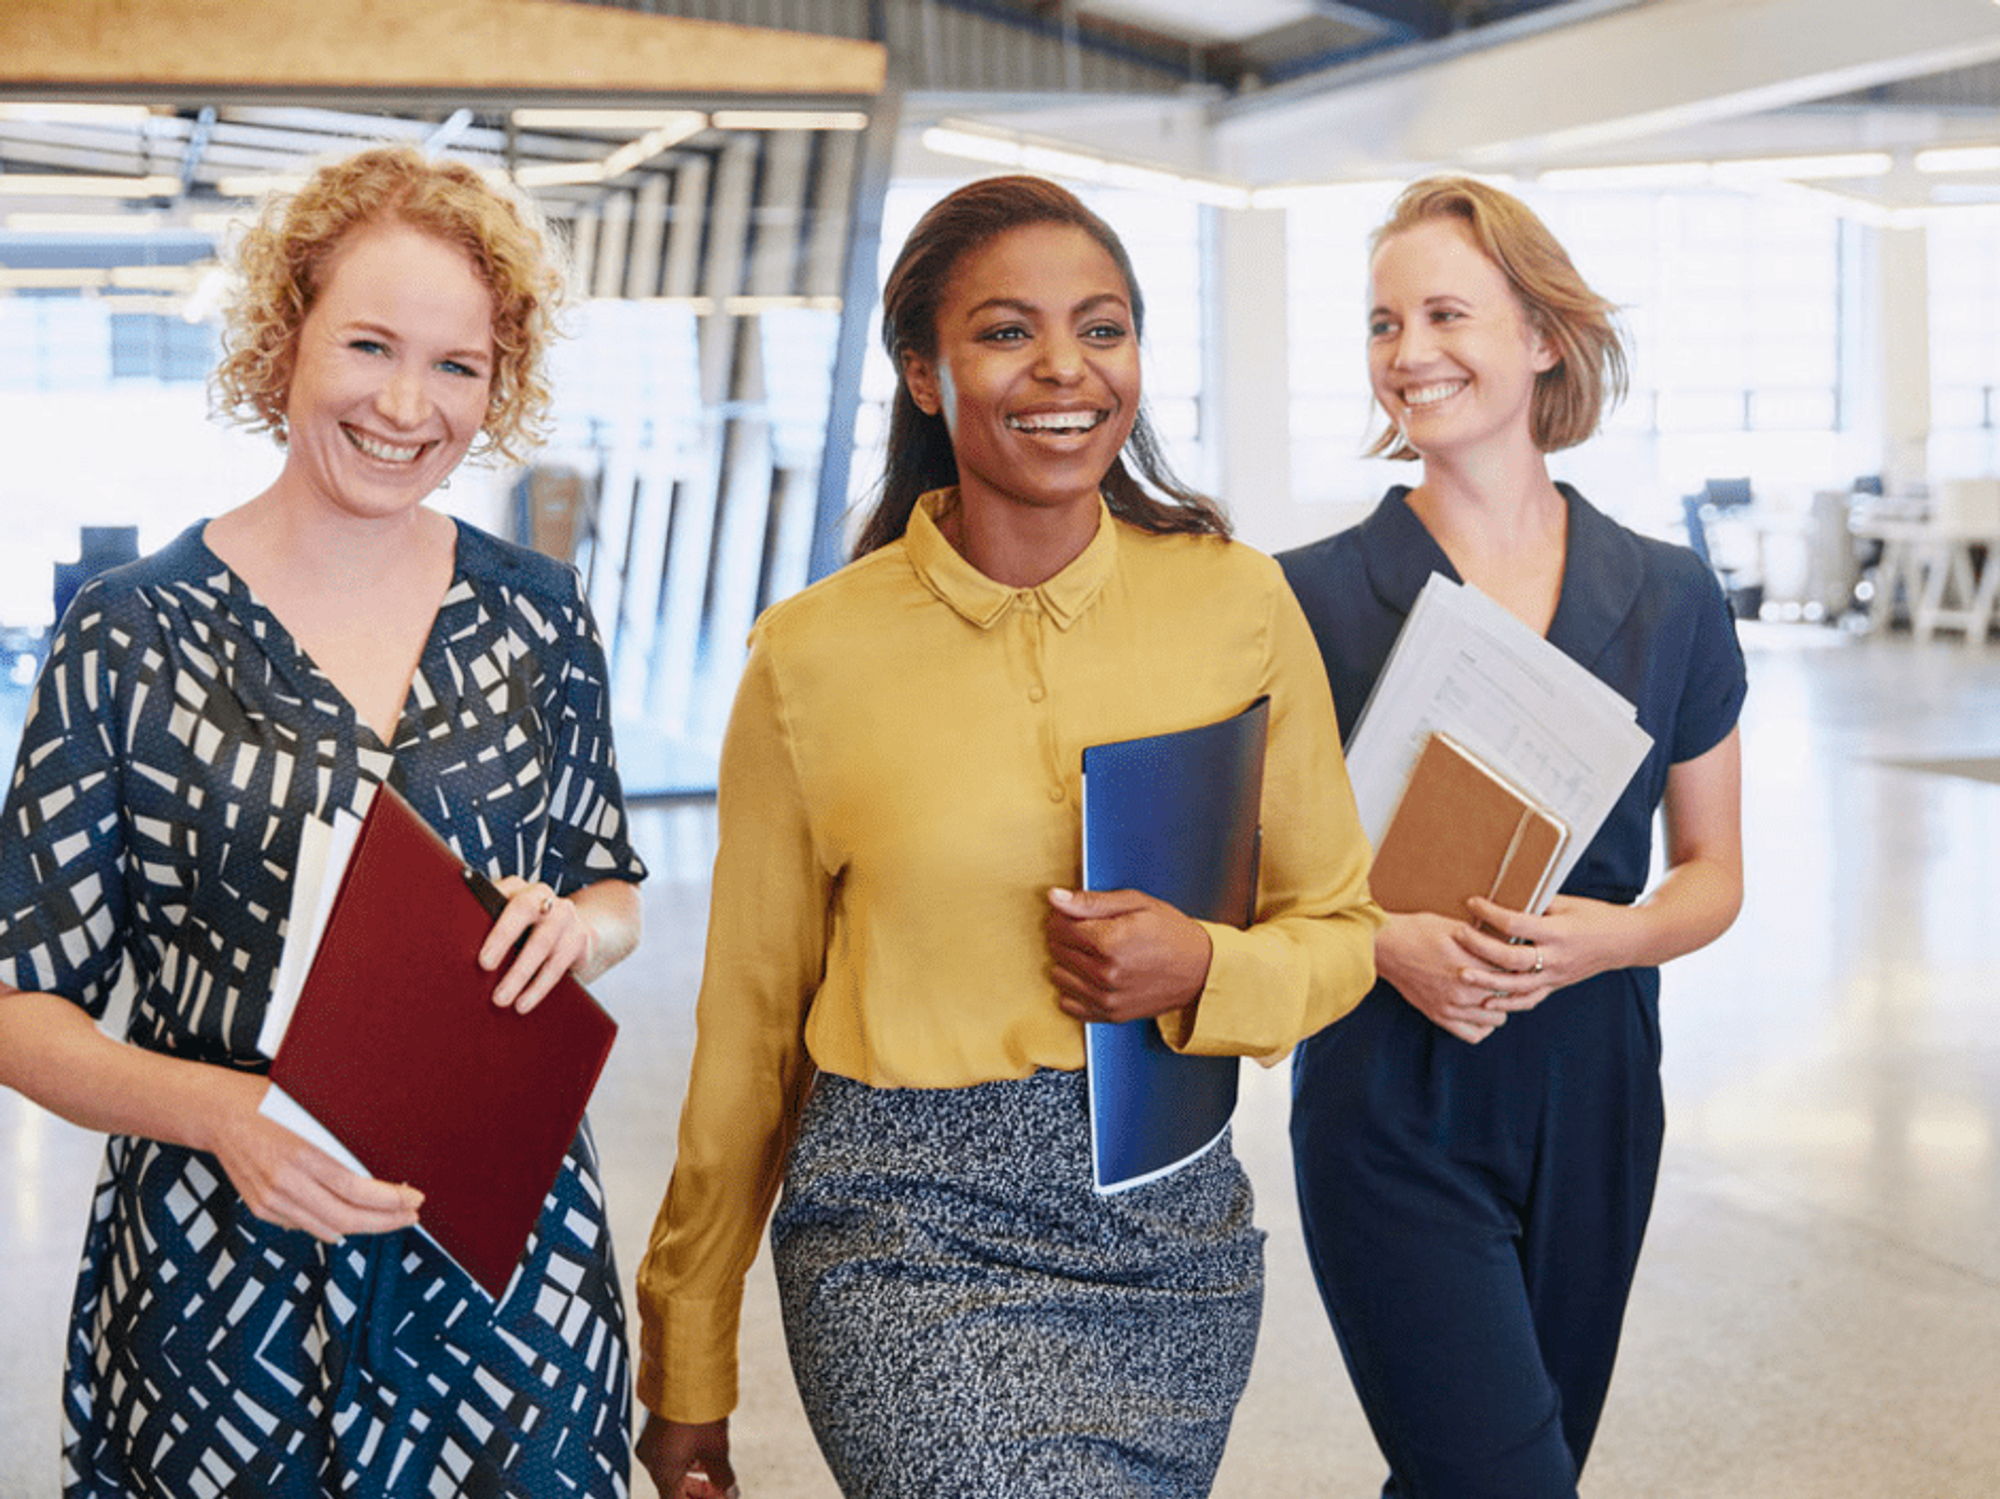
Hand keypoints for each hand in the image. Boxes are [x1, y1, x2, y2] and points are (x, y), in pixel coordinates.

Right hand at [209, 1070, 422, 1241]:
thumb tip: (381, 1159)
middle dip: (386, 1221)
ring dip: (363, 1228)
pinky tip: (350, 1217)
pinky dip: (332, 1225)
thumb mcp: (313, 1110)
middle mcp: (285, 1182)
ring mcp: (271, 1200)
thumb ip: (343, 1138)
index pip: (357, 1190)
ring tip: (388, 1218)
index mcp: (303, 1153)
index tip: (413, 1199)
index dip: (390, 1201)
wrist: (218, 1114)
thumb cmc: (267, 1102)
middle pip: (346, 1218)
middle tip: (409, 1215)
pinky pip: (305, 1225)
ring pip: (327, 1228)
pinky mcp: (261, 1208)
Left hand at [480, 877, 594, 1012]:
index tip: (475, 944)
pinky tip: (523, 1002)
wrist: (575, 936)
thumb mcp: (508, 925)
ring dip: (519, 973)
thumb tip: (453, 954)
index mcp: (519, 889)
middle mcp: (543, 897)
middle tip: (485, 965)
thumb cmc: (527, 933)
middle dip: (503, 937)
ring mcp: (565, 916)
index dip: (487, 916)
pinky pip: (557, 965)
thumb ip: (486, 929)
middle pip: (524, 910)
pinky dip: (538, 987)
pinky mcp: (580, 939)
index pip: (501, 895)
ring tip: (501, 998)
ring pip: (541, 943)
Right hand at [636, 1414, 737, 1497]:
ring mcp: (649, 1443)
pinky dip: (684, 1462)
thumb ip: (723, 1477)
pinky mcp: (653, 1429)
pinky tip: (701, 1457)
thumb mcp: (716, 1449)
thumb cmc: (698, 1413)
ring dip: (692, 1478)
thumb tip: (730, 1493)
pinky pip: (666, 1455)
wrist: (683, 1374)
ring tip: (714, 1476)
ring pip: (669, 1472)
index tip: (718, 1498)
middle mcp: (650, 1461)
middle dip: (696, 1494)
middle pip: (672, 1490)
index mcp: (662, 1472)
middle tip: (719, 1492)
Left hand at [1044, 888, 1212, 1023]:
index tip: (1076, 914)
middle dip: (1066, 936)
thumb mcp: (1136, 903)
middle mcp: (1104, 973)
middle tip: (1089, 930)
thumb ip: (1091, 902)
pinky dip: (1074, 988)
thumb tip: (1055, 897)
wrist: (1201, 970)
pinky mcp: (1109, 1014)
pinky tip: (1091, 975)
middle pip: (1056, 950)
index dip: (1063, 915)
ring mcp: (1106, 997)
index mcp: (1109, 941)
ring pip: (1058, 975)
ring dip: (1068, 962)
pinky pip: (1068, 1003)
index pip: (1057, 926)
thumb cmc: (1172, 933)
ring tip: (1092, 953)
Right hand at [1373, 910, 1522, 1044]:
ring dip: (1499, 1006)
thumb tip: (1509, 942)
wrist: (1386, 946)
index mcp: (1472, 964)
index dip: (1521, 967)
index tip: (1521, 962)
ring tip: (1496, 993)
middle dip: (1513, 987)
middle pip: (1509, 998)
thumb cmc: (1417, 931)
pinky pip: (1473, 1034)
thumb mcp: (1455, 925)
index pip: (1513, 973)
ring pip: (1496, 1019)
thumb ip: (1484, 938)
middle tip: (1512, 978)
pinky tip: (1481, 1011)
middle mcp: (1464, 990)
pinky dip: (1482, 1026)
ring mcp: (1452, 1006)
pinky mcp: (1439, 1016)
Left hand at [1463, 893, 1626, 1003]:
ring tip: (1462, 975)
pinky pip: (1529, 1000)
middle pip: (1511, 957)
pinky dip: (1507, 1003)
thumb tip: (1505, 893)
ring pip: (1516, 985)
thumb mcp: (1568, 903)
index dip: (1491, 912)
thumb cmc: (1596, 916)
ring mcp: (1555, 976)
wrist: (1626, 942)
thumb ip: (1537, 902)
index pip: (1516, 923)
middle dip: (1480, 947)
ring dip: (1487, 982)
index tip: (1472, 902)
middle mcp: (1556, 957)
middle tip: (1458, 935)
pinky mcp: (1556, 986)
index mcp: (1558, 931)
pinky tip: (1485, 1003)